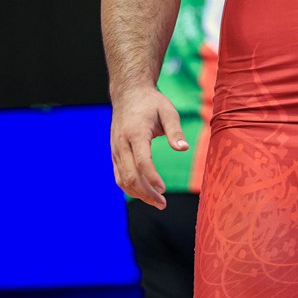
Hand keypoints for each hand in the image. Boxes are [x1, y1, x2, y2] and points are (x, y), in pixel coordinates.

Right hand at [109, 86, 188, 208]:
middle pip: (129, 175)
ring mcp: (115, 149)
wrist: (128, 93)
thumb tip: (183, 149)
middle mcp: (121, 143)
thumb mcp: (168, 111)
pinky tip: (145, 193)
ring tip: (157, 202)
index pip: (141, 161)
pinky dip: (130, 187)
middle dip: (146, 193)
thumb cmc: (151, 102)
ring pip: (121, 179)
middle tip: (163, 204)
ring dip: (138, 194)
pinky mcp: (114, 153)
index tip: (164, 190)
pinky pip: (119, 175)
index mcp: (135, 133)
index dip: (152, 178)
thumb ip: (175, 131)